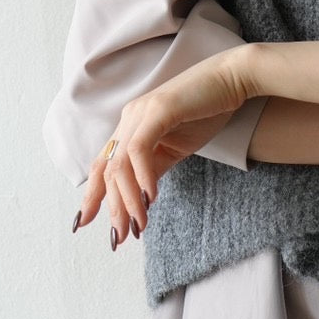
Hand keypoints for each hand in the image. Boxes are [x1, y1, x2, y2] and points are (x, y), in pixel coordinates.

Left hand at [73, 47, 252, 248]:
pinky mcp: (158, 111)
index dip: (93, 195)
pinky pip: (140, 150)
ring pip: (120, 165)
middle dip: (111, 208)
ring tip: (139, 225)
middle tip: (119, 238)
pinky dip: (143, 177)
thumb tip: (139, 198)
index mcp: (130, 127)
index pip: (103, 165)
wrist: (232, 80)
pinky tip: (152, 198)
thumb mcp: (176, 148)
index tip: (86, 223)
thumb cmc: (208, 111)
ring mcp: (140, 113)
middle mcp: (129, 118)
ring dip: (128, 200)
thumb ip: (154, 168)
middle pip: (107, 170)